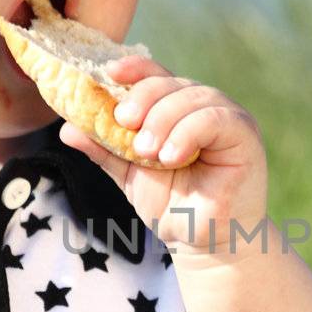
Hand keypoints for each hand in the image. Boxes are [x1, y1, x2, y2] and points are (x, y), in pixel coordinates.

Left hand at [58, 55, 269, 261]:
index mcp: (177, 108)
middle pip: (171, 82)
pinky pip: (215, 118)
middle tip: (124, 124)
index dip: (133, 69)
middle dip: (143, 99)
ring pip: (192, 97)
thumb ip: (104, 149)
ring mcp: (227, 117)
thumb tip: (66, 129)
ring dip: (162, 121)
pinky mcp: (245, 134)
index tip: (107, 73)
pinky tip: (171, 157)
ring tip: (147, 153)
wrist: (203, 242)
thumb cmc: (173, 206)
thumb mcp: (130, 175)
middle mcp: (204, 106)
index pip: (155, 75)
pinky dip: (186, 133)